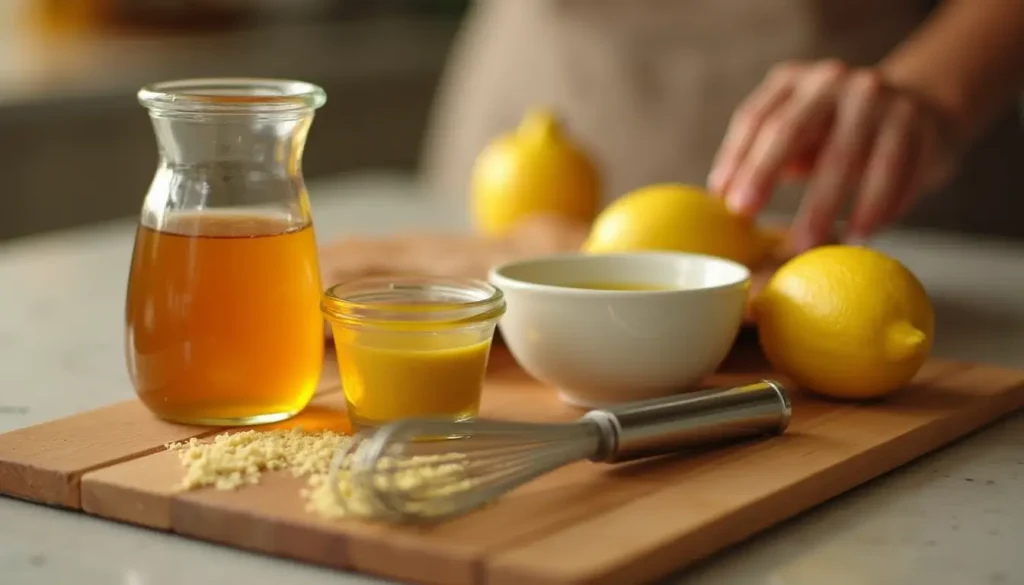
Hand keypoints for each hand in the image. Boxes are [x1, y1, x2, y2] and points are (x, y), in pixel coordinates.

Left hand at [708, 60, 958, 250]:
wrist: (922, 108)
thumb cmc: (838, 131)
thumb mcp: (798, 130)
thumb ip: (762, 155)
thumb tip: (725, 199)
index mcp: (796, 80)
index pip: (757, 117)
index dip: (737, 159)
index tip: (727, 202)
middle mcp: (838, 82)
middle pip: (792, 128)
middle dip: (765, 174)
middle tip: (750, 218)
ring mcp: (883, 99)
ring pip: (848, 157)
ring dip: (826, 207)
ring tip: (808, 245)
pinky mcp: (923, 126)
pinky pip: (896, 173)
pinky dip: (878, 208)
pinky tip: (862, 234)